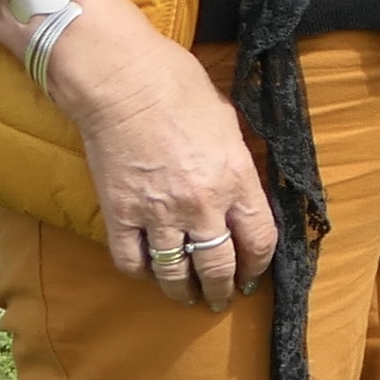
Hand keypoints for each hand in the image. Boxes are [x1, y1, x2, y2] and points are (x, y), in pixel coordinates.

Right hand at [48, 0, 283, 308]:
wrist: (122, 81)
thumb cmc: (179, 88)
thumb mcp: (228, 124)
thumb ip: (238, 164)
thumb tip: (242, 189)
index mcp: (236, 180)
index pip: (259, 241)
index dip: (258, 265)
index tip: (253, 275)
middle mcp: (201, 205)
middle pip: (218, 266)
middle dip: (223, 289)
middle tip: (222, 297)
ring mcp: (158, 214)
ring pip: (176, 274)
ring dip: (184, 292)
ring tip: (188, 298)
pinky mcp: (120, 214)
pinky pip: (132, 262)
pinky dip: (143, 274)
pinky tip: (150, 273)